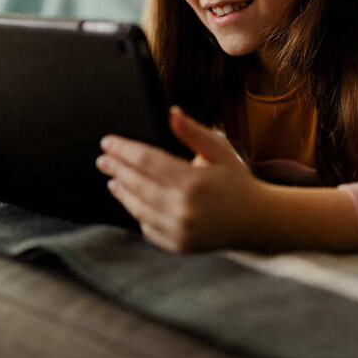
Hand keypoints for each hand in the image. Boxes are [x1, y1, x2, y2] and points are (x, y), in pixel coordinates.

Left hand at [96, 106, 267, 251]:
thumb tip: (171, 112)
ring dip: (121, 192)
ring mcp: (179, 230)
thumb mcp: (219, 150)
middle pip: (137, 184)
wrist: (255, 221)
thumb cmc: (236, 181)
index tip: (108, 142)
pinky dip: (137, 213)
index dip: (123, 150)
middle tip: (102, 159)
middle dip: (116, 168)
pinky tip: (132, 200)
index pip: (147, 160)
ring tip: (112, 179)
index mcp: (193, 181)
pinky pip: (148, 227)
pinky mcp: (177, 245)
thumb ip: (193, 132)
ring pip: (138, 208)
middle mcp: (183, 208)